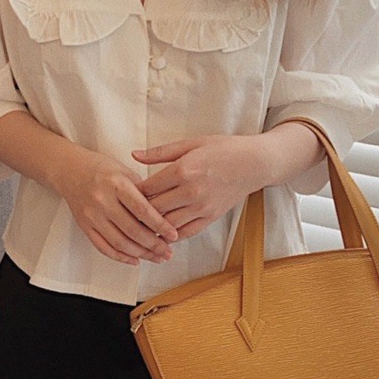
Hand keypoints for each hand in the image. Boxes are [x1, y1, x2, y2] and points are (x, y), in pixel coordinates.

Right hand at [54, 150, 178, 265]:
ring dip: (141, 254)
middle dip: (153, 245)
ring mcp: (91, 216)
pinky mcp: (84, 226)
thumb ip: (142, 191)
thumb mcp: (124, 171)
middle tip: (168, 252)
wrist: (69, 169)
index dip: (159, 225)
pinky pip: (104, 247)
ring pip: (119, 242)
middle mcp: (102, 201)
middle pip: (132, 230)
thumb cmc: (100, 168)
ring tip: (156, 258)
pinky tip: (135, 259)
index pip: (141, 209)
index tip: (173, 235)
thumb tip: (163, 214)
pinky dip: (121, 257)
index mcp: (116, 184)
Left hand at [132, 135, 262, 240]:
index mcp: (183, 170)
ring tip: (138, 226)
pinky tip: (160, 234)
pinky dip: (170, 236)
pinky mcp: (211, 218)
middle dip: (137, 213)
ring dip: (152, 227)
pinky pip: (185, 233)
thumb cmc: (224, 149)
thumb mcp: (191, 143)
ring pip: (167, 225)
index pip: (148, 188)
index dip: (132, 193)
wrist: (255, 163)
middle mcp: (191, 192)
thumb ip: (160, 152)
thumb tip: (133, 155)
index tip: (123, 194)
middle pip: (154, 209)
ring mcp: (202, 208)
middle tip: (124, 213)